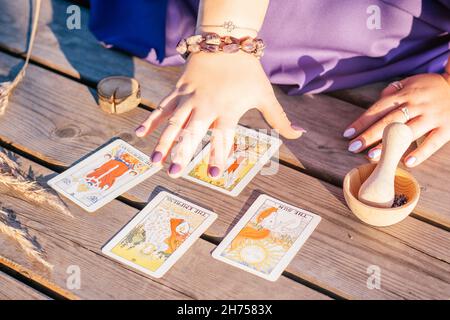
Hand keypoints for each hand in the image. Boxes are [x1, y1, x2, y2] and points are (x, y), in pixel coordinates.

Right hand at [135, 51, 304, 177]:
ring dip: (163, 141)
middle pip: (192, 132)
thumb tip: (301, 135)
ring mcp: (190, 98)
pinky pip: (163, 107)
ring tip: (154, 160)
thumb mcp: (266, 95)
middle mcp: (206, 106)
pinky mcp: (179, 91)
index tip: (213, 174)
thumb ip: (280, 120)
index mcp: (228, 110)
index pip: (222, 138)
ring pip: (173, 122)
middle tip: (175, 172)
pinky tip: (140, 134)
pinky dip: (151, 120)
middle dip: (183, 152)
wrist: (226, 42)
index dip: (218, 155)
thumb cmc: (248, 72)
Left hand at [343, 73, 449, 166]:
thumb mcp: (411, 82)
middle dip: (369, 135)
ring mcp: (432, 117)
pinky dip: (421, 153)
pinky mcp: (447, 128)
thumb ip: (392, 92)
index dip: (362, 121)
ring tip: (371, 156)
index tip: (347, 134)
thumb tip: (377, 102)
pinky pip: (433, 142)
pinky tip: (407, 162)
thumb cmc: (431, 87)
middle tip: (353, 147)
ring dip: (388, 145)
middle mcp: (417, 105)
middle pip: (389, 121)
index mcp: (405, 94)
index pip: (378, 108)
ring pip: (407, 132)